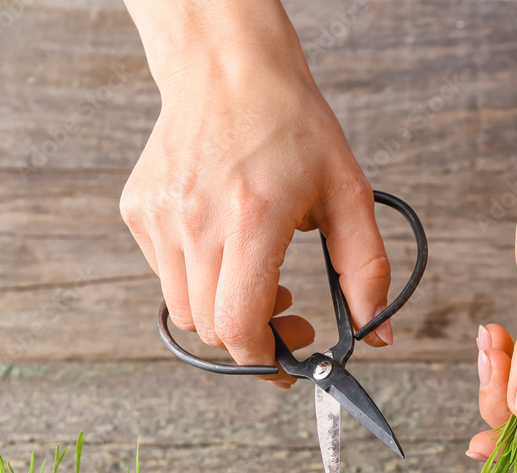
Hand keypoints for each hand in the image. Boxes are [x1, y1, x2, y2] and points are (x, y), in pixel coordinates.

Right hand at [120, 2, 391, 386]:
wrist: (228, 70)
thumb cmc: (293, 127)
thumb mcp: (348, 193)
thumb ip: (366, 269)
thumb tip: (378, 334)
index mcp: (252, 218)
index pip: (240, 325)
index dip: (266, 357)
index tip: (291, 359)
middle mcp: (195, 221)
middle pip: (212, 328)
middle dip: (254, 338)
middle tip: (289, 312)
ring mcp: (159, 217)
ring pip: (185, 309)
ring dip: (225, 310)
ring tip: (259, 275)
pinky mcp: (138, 211)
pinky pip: (166, 275)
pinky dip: (199, 279)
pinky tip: (227, 246)